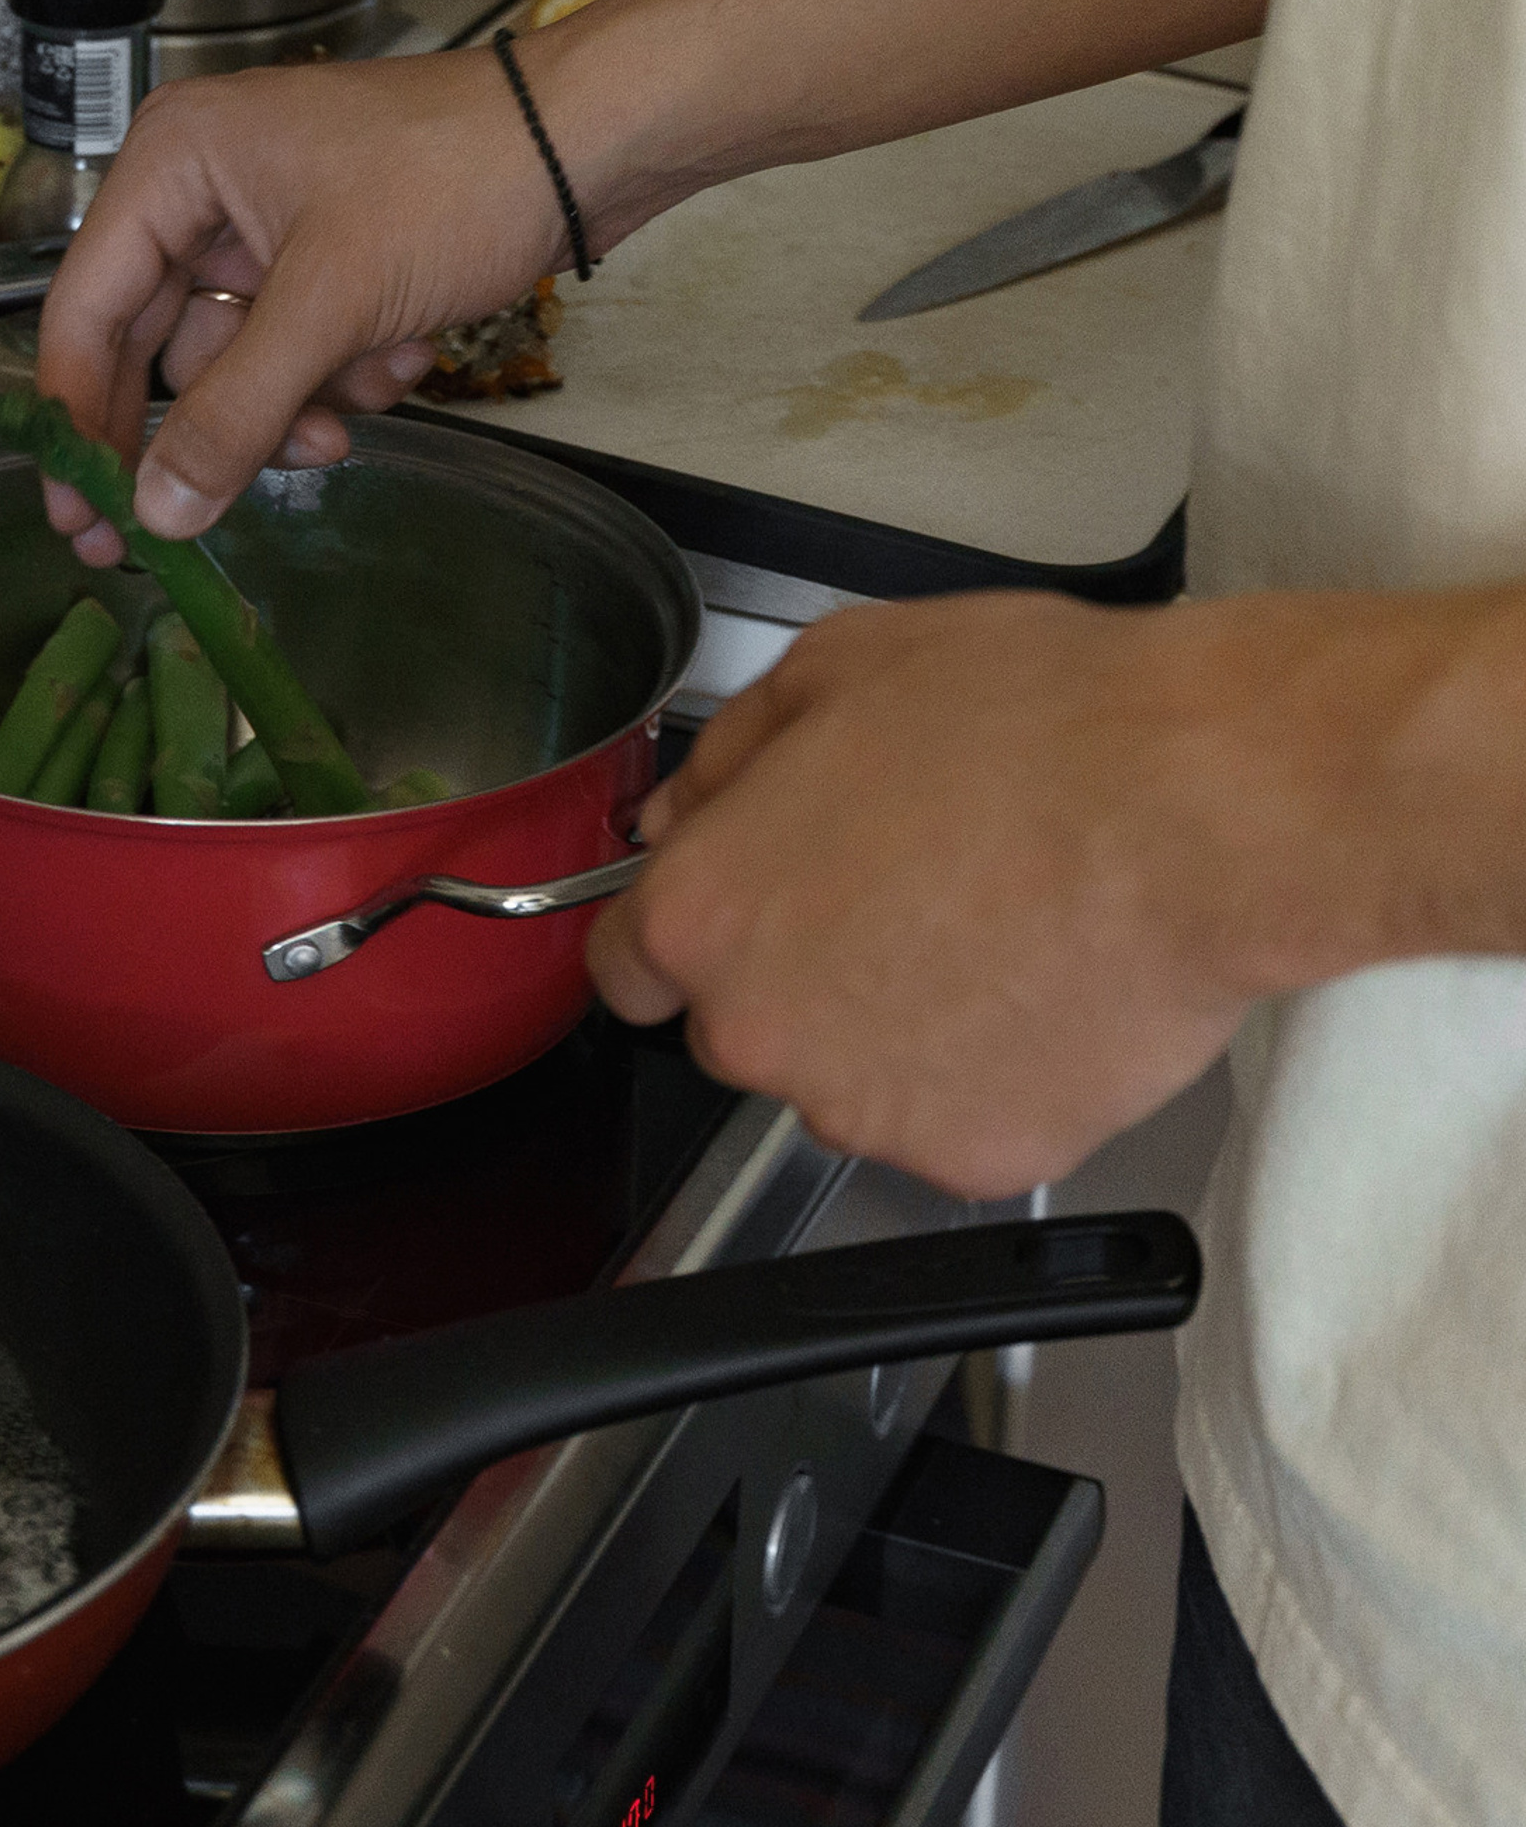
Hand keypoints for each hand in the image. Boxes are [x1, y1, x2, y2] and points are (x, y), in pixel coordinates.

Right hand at [33, 47, 572, 555]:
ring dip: (294, 402)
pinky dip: (345, 372)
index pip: (85, 311)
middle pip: (158, 347)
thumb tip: (159, 508)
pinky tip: (403, 352)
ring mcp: (269, 225)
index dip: (76, 421)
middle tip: (165, 530)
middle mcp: (205, 189)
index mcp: (173, 164)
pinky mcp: (328, 258)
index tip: (79, 515)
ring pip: (237, 362)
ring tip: (352, 409)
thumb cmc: (456, 177)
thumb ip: (234, 412)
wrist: (587, 145)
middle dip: (205, 426)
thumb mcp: (331, 303)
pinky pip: (298, 350)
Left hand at [584, 591, 1288, 1198]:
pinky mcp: (978, 1160)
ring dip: (898, 1025)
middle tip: (907, 889)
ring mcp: (870, 1111)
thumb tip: (688, 810)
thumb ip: (731, 756)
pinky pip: (960, 1121)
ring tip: (995, 926)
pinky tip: (1048, 984)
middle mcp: (765, 1034)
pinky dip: (995, 1073)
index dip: (690, 926)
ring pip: (853, 1082)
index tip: (742, 909)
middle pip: (745, 1027)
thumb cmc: (1035, 727)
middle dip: (803, 971)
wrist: (1199, 812)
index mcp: (707, 915)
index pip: (627, 964)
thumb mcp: (843, 666)